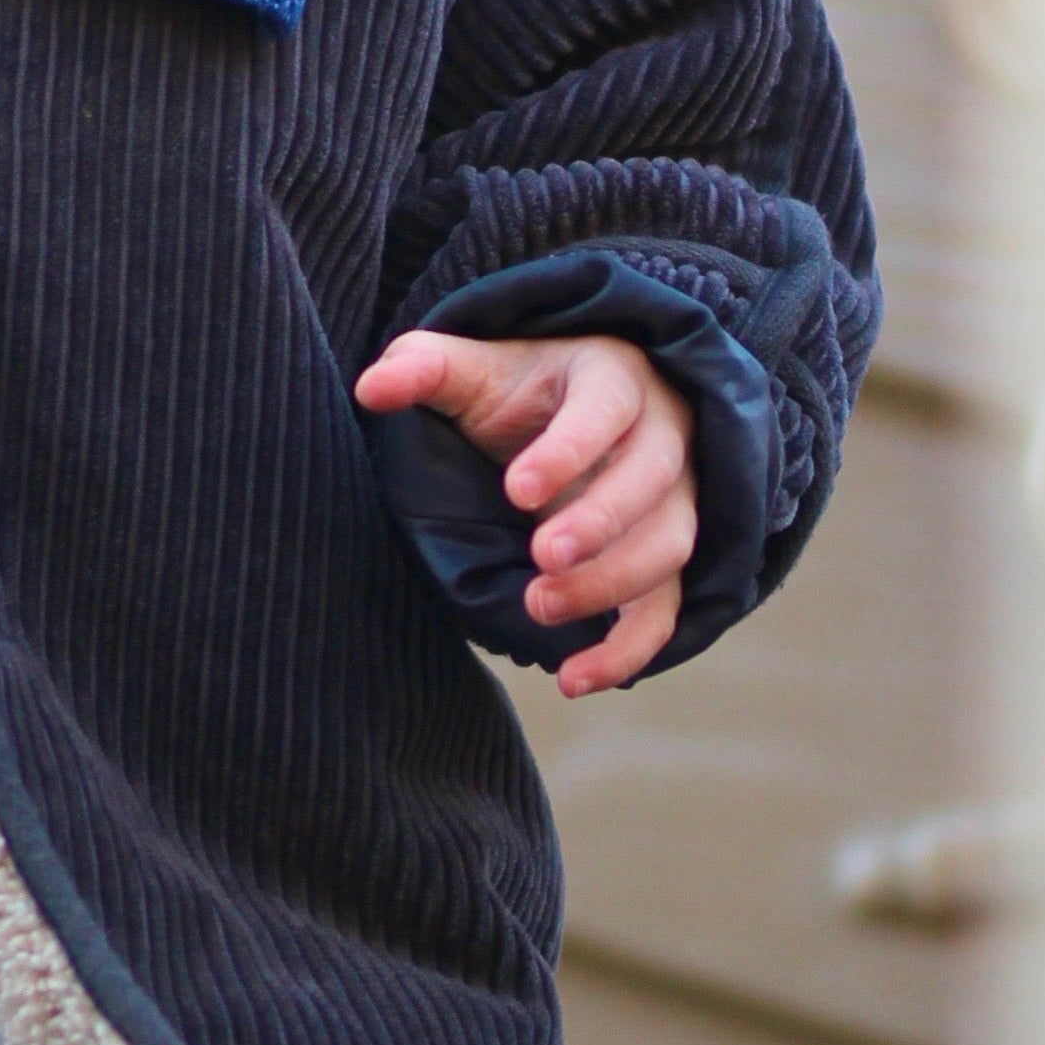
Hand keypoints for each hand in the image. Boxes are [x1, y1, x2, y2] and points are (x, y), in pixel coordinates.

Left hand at [353, 326, 695, 694]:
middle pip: (650, 479)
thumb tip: (371, 389)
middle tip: (541, 558)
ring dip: (610, 583)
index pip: (604, 410)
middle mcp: (660, 435)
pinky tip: (573, 679)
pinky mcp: (664, 556)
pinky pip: (665, 609)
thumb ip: (424, 367)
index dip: (569, 451)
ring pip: (667, 544)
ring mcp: (673, 498)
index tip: (517, 491)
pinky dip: (629, 649)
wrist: (570, 408)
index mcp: (613, 377)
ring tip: (538, 607)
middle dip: (598, 523)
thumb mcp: (473, 366)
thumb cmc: (519, 387)